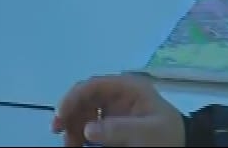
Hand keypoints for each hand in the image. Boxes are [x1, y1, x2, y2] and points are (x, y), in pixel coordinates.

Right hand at [53, 75, 185, 146]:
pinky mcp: (114, 124)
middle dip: (70, 115)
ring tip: (70, 145)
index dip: (73, 98)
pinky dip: (81, 134)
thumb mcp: (148, 134)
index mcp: (129, 88)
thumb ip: (119, 129)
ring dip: (73, 127)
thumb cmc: (168, 138)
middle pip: (85, 98)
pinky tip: (78, 145)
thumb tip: (88, 129)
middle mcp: (118, 95)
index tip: (60, 117)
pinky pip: (91, 125)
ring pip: (84, 112)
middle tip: (59, 135)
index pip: (94, 85)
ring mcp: (115, 109)